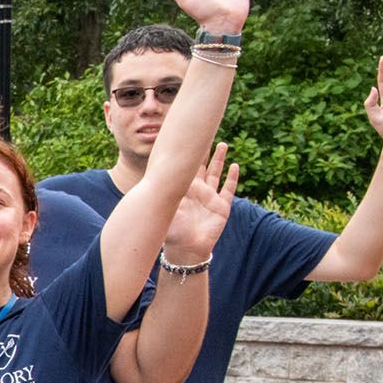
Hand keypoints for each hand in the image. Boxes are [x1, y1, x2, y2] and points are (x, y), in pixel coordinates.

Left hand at [163, 142, 237, 265]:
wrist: (186, 250)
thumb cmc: (172, 233)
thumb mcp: (165, 212)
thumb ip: (161, 198)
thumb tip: (148, 185)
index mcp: (182, 190)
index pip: (184, 167)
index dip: (186, 154)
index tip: (185, 136)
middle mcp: (196, 190)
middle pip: (201, 165)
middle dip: (203, 150)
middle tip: (204, 132)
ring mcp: (210, 197)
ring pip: (215, 173)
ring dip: (219, 159)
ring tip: (221, 143)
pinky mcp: (222, 207)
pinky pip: (228, 189)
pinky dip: (232, 178)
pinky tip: (235, 166)